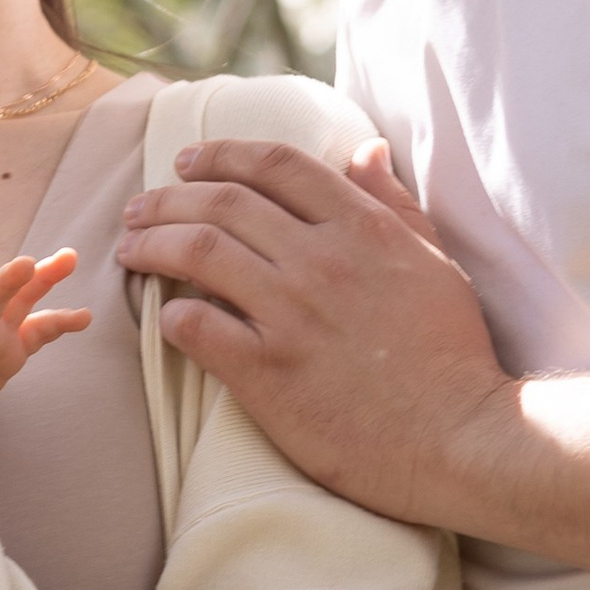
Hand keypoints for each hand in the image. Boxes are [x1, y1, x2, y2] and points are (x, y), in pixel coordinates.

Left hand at [115, 135, 511, 525]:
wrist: (459, 439)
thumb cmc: (452, 355)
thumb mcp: (435, 263)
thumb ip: (394, 205)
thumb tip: (365, 150)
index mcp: (363, 228)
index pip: (276, 165)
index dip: (221, 155)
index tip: (188, 163)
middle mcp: (321, 260)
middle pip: (222, 202)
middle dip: (168, 196)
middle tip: (140, 208)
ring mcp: (291, 315)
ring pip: (197, 252)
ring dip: (152, 243)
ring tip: (130, 249)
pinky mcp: (268, 373)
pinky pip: (196, 326)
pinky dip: (170, 313)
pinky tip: (164, 314)